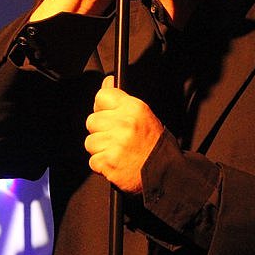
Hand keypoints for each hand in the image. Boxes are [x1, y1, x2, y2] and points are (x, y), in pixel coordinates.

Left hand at [85, 76, 163, 192]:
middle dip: (101, 131)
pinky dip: (102, 165)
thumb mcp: (142, 114)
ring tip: (117, 151)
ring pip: (90, 142)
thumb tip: (107, 82)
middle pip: (92, 121)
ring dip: (100, 149)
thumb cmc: (153, 144)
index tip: (109, 116)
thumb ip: (121, 99)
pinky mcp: (108, 162)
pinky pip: (93, 160)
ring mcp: (115, 143)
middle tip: (116, 138)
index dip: (103, 108)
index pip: (102, 97)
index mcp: (133, 108)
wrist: (163, 172)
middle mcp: (124, 123)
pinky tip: (116, 162)